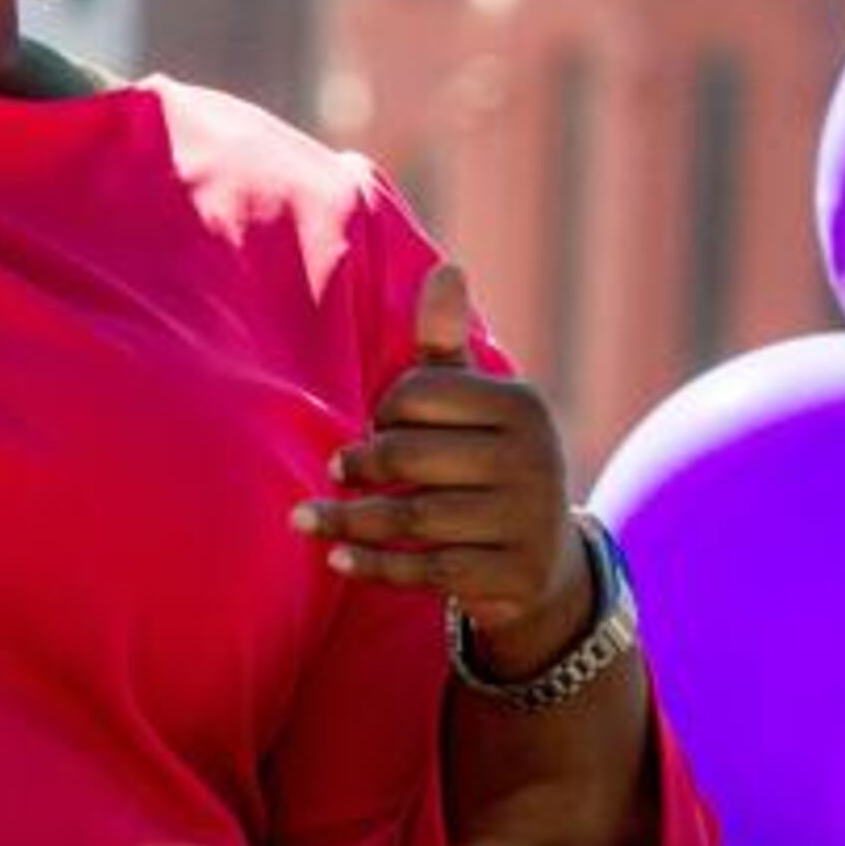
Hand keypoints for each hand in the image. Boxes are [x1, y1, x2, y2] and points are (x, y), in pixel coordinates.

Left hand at [289, 263, 592, 677]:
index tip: (378, 422)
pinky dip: (373, 565)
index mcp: (522, 405)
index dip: (386, 408)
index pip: (421, 394)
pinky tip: (336, 559)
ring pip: (411, 517)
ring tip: (304, 519)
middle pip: (409, 455)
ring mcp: (527, 522)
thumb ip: (447, 343)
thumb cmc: (485, 458)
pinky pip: (426, 571)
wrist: (540, 557)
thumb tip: (448, 268)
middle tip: (337, 469)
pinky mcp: (512, 577)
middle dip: (361, 463)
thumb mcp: (474, 400)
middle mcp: (535, 461)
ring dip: (347, 519)